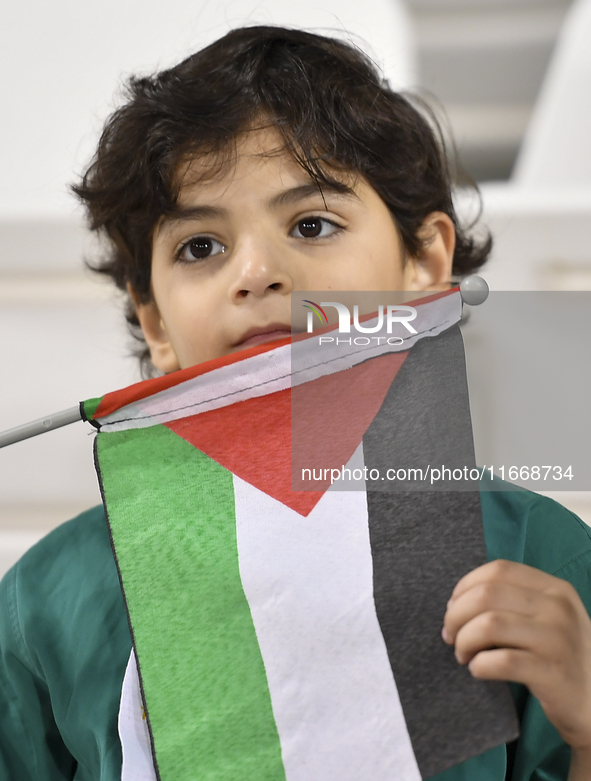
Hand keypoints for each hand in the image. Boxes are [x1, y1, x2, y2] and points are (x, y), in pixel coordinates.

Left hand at [442, 559, 590, 761]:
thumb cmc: (559, 656)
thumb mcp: (548, 617)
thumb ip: (513, 600)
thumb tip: (456, 601)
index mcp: (555, 589)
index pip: (498, 570)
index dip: (466, 585)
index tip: (453, 607)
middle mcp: (558, 609)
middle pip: (487, 595)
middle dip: (456, 615)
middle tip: (451, 636)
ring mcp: (557, 640)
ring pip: (489, 625)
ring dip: (464, 640)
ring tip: (463, 654)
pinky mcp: (552, 673)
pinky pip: (500, 662)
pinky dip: (479, 665)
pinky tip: (478, 670)